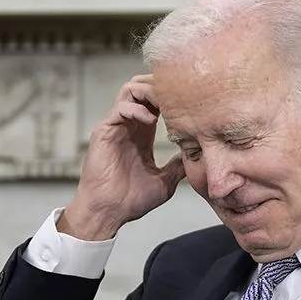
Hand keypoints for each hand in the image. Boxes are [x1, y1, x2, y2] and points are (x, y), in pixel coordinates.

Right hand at [60, 75, 185, 240]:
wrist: (108, 213)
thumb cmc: (130, 201)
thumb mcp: (164, 182)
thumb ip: (176, 167)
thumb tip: (195, 159)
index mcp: (142, 134)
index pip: (156, 102)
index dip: (172, 96)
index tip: (190, 101)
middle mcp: (128, 126)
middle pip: (143, 88)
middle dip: (161, 86)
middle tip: (179, 95)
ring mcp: (116, 127)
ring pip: (130, 90)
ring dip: (149, 91)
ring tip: (165, 103)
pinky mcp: (104, 132)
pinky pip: (120, 108)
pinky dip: (137, 109)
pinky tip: (151, 120)